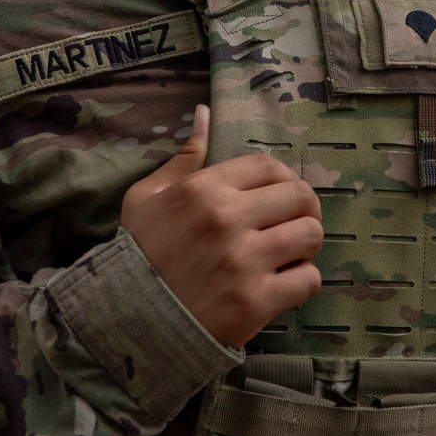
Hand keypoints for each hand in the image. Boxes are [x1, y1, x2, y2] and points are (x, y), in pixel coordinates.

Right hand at [121, 104, 322, 348]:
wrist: (126, 322)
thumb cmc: (138, 253)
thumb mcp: (148, 196)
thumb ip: (184, 155)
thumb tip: (204, 113)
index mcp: (203, 189)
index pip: (268, 165)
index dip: (283, 176)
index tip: (281, 192)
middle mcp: (226, 219)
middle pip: (299, 196)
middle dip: (304, 207)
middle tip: (294, 221)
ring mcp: (243, 262)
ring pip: (310, 235)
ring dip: (307, 243)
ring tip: (292, 252)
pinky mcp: (254, 303)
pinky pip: (307, 280)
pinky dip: (303, 280)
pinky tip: (285, 282)